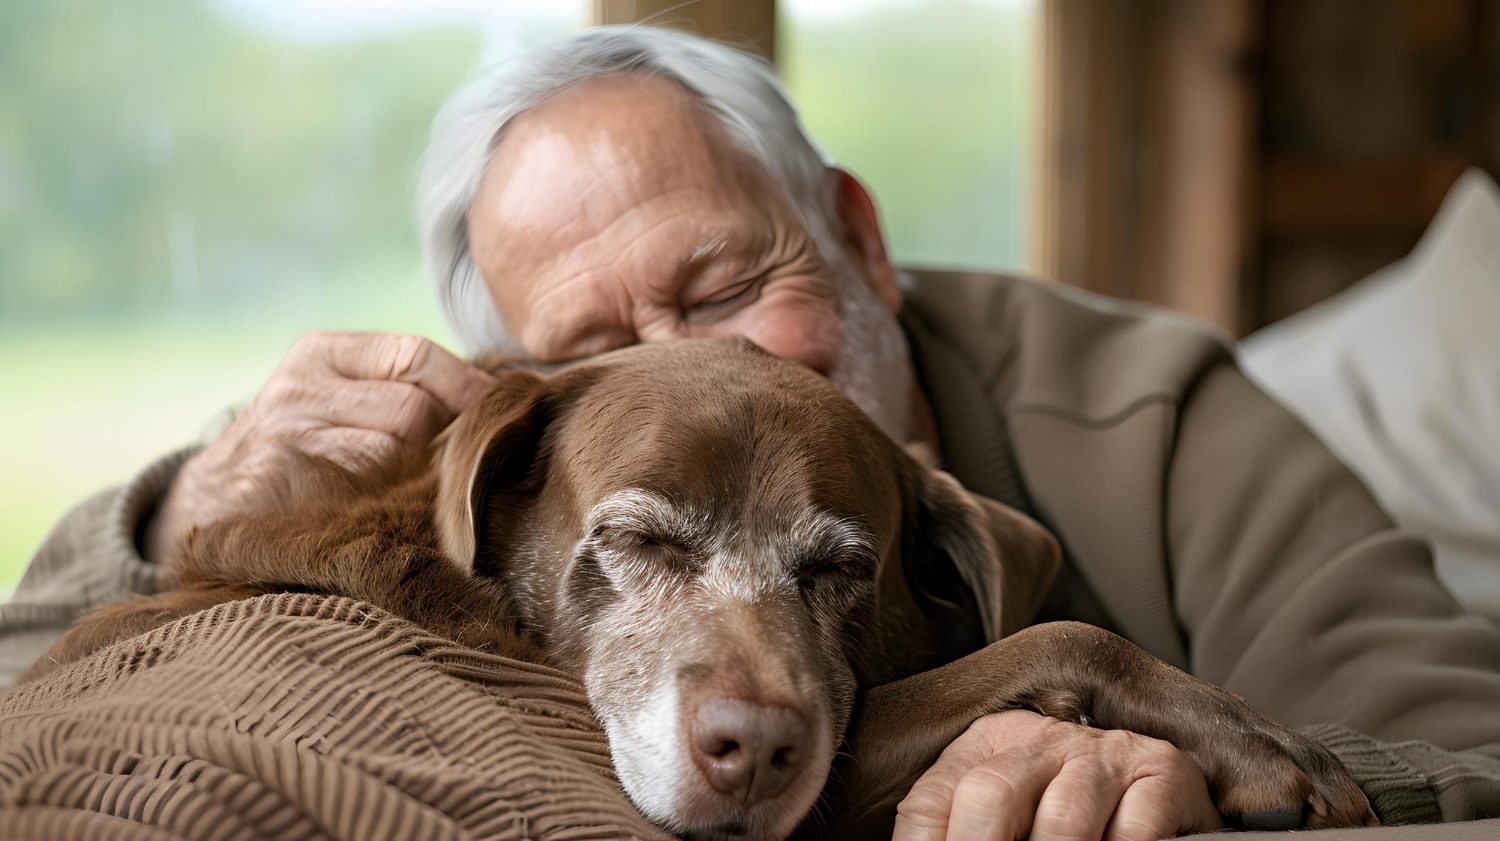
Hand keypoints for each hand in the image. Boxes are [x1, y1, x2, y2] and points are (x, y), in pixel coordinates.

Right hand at [144, 331, 495, 562]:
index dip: (466, 385)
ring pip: (391, 454)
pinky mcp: (278, 486)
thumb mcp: (340, 399)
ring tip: (421, 496)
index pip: (415, 353)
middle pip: (413, 409)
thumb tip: (500, 395)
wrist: (210, 505)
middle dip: (443, 442)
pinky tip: (388, 516)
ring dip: (419, 481)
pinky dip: (389, 508)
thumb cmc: (303, 448)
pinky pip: (362, 496)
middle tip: (458, 469)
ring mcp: (285, 436)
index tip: (496, 412)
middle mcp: (299, 387)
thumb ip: (403, 388)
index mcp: (322, 353)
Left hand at [895, 710, 1221, 840]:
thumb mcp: (1009, 820)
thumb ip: (963, 831)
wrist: (1169, 804)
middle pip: (989, 794)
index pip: (933, 802)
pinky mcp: (1162, 771)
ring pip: (1062, 820)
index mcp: (987, 746)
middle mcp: (1042, 739)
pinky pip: (1134, 828)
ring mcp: (1103, 751)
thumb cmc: (1074, 821)